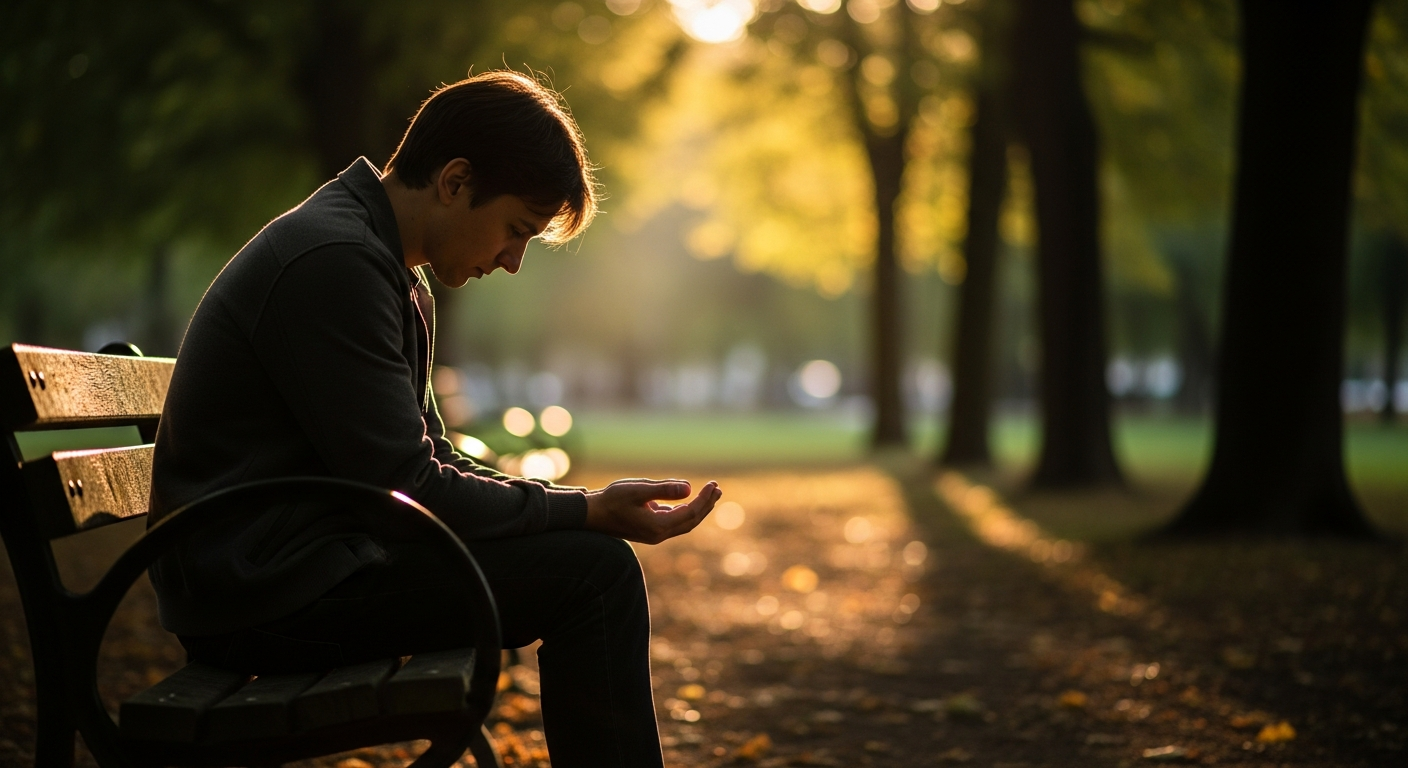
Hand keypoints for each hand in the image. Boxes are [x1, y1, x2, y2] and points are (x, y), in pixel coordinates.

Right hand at [584, 479, 721, 544]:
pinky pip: (675, 522)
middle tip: (717, 489)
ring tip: (710, 495)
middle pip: (691, 521)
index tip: (713, 484)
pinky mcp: (650, 530)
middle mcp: (659, 534)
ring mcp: (655, 534)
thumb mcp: (638, 490)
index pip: (690, 513)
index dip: (704, 499)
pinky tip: (688, 500)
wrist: (592, 515)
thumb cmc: (612, 500)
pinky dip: (686, 511)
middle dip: (706, 505)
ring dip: (698, 509)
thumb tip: (689, 488)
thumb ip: (664, 489)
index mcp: (658, 526)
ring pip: (685, 523)